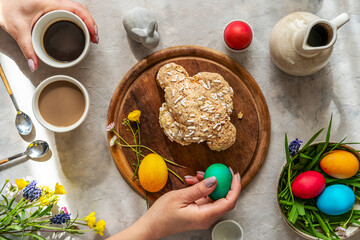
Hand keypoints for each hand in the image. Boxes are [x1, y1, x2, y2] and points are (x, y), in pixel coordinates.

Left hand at [0, 0, 97, 70]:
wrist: (0, 0)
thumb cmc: (6, 6)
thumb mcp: (16, 28)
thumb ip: (26, 48)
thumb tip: (34, 63)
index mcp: (49, 3)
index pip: (77, 9)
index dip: (89, 21)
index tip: (93, 34)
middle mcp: (54, 1)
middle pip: (81, 9)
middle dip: (91, 23)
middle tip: (95, 39)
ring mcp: (53, 3)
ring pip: (77, 9)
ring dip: (86, 21)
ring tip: (90, 35)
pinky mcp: (52, 7)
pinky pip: (70, 11)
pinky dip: (79, 19)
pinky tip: (80, 28)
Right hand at [108, 169, 240, 239]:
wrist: (151, 226)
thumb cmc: (162, 214)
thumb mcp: (180, 197)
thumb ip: (199, 189)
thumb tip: (215, 180)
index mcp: (205, 216)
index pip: (229, 202)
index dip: (234, 187)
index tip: (233, 173)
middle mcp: (207, 218)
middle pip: (223, 199)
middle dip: (220, 182)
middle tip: (216, 169)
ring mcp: (202, 216)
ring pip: (212, 197)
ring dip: (206, 184)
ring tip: (194, 176)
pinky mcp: (197, 213)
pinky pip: (204, 199)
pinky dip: (200, 189)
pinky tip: (190, 181)